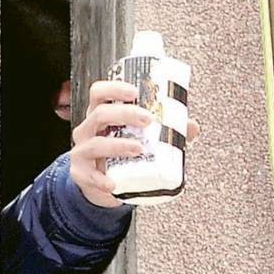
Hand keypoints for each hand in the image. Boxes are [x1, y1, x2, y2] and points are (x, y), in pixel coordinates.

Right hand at [70, 81, 199, 207]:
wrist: (101, 184)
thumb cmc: (119, 155)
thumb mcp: (139, 139)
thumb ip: (164, 132)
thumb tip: (192, 126)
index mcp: (100, 115)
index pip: (99, 93)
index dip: (114, 88)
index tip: (135, 92)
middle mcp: (87, 130)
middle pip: (99, 114)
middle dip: (124, 113)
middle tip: (148, 120)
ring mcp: (81, 152)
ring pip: (95, 144)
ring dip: (117, 144)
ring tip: (138, 149)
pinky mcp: (81, 174)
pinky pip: (89, 175)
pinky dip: (101, 179)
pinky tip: (112, 184)